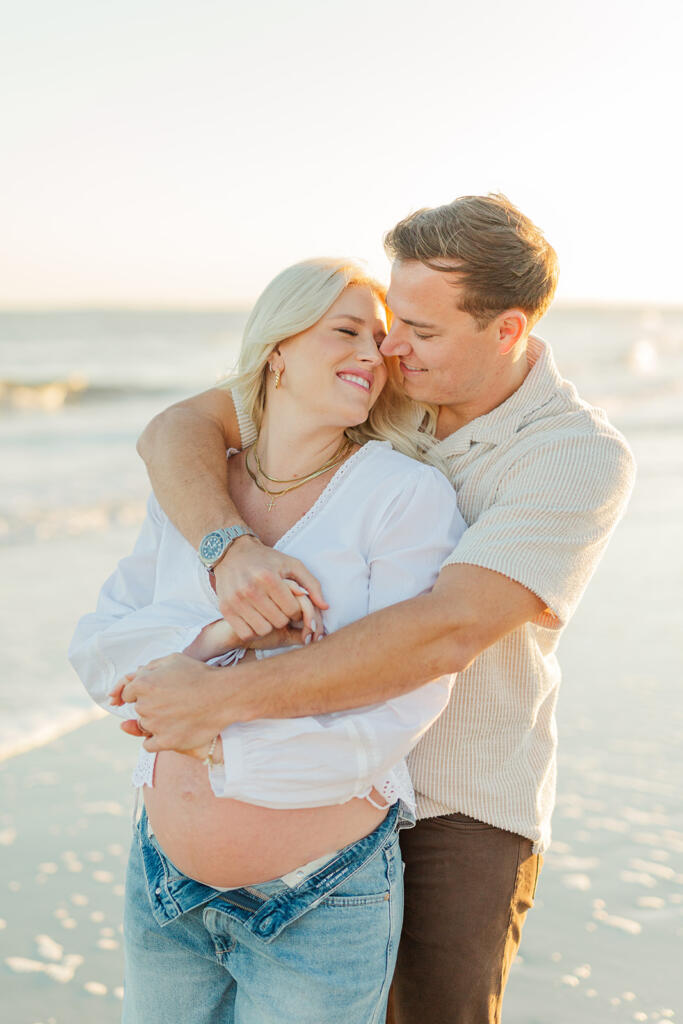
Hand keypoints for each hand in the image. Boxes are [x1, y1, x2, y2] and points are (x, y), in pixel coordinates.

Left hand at [114, 653, 229, 752]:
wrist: (224, 695)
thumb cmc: (199, 675)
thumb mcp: (173, 660)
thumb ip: (148, 668)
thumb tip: (132, 678)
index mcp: (143, 683)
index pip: (127, 693)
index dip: (140, 692)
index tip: (155, 693)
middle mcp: (145, 705)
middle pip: (138, 709)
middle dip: (150, 705)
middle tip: (171, 701)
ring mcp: (155, 725)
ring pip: (144, 726)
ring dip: (155, 722)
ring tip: (177, 713)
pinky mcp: (166, 742)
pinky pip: (149, 745)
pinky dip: (156, 740)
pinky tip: (170, 731)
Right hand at [214, 536, 327, 642]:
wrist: (232, 553)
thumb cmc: (267, 559)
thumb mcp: (292, 564)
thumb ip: (312, 584)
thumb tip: (325, 607)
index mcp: (269, 578)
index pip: (292, 610)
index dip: (296, 610)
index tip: (291, 604)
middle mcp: (250, 590)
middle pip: (278, 621)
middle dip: (283, 617)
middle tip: (280, 608)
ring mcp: (235, 600)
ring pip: (263, 630)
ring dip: (269, 624)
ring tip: (268, 612)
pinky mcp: (225, 609)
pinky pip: (246, 632)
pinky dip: (253, 629)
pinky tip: (255, 617)